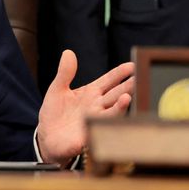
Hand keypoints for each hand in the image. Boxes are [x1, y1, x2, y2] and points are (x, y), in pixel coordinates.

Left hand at [36, 50, 133, 165]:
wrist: (47, 137)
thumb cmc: (55, 113)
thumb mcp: (57, 89)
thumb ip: (65, 72)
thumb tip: (68, 52)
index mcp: (90, 93)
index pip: (109, 80)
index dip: (120, 73)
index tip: (132, 65)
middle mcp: (97, 106)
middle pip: (116, 94)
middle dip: (129, 86)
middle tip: (141, 78)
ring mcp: (95, 120)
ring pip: (112, 111)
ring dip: (120, 106)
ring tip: (128, 97)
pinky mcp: (89, 133)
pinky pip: (100, 128)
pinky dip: (106, 124)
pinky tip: (111, 119)